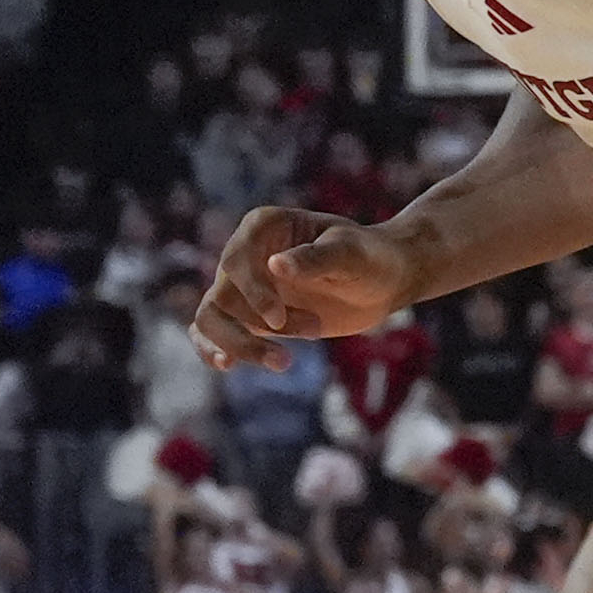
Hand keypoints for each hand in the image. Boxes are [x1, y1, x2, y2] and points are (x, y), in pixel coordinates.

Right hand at [192, 206, 407, 369]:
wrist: (381, 281)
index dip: (252, 292)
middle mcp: (246, 255)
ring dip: (241, 345)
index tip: (277, 319)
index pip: (236, 260)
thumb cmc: (368, 257)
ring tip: (284, 363)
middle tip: (314, 330)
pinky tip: (226, 365)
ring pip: (212, 318)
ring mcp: (244, 287)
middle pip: (222, 295)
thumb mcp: (350, 253)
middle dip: (257, 323)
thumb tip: (275, 265)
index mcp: (264, 227)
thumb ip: (316, 258)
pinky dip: (212, 350)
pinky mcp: (249, 316)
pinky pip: (213, 333)